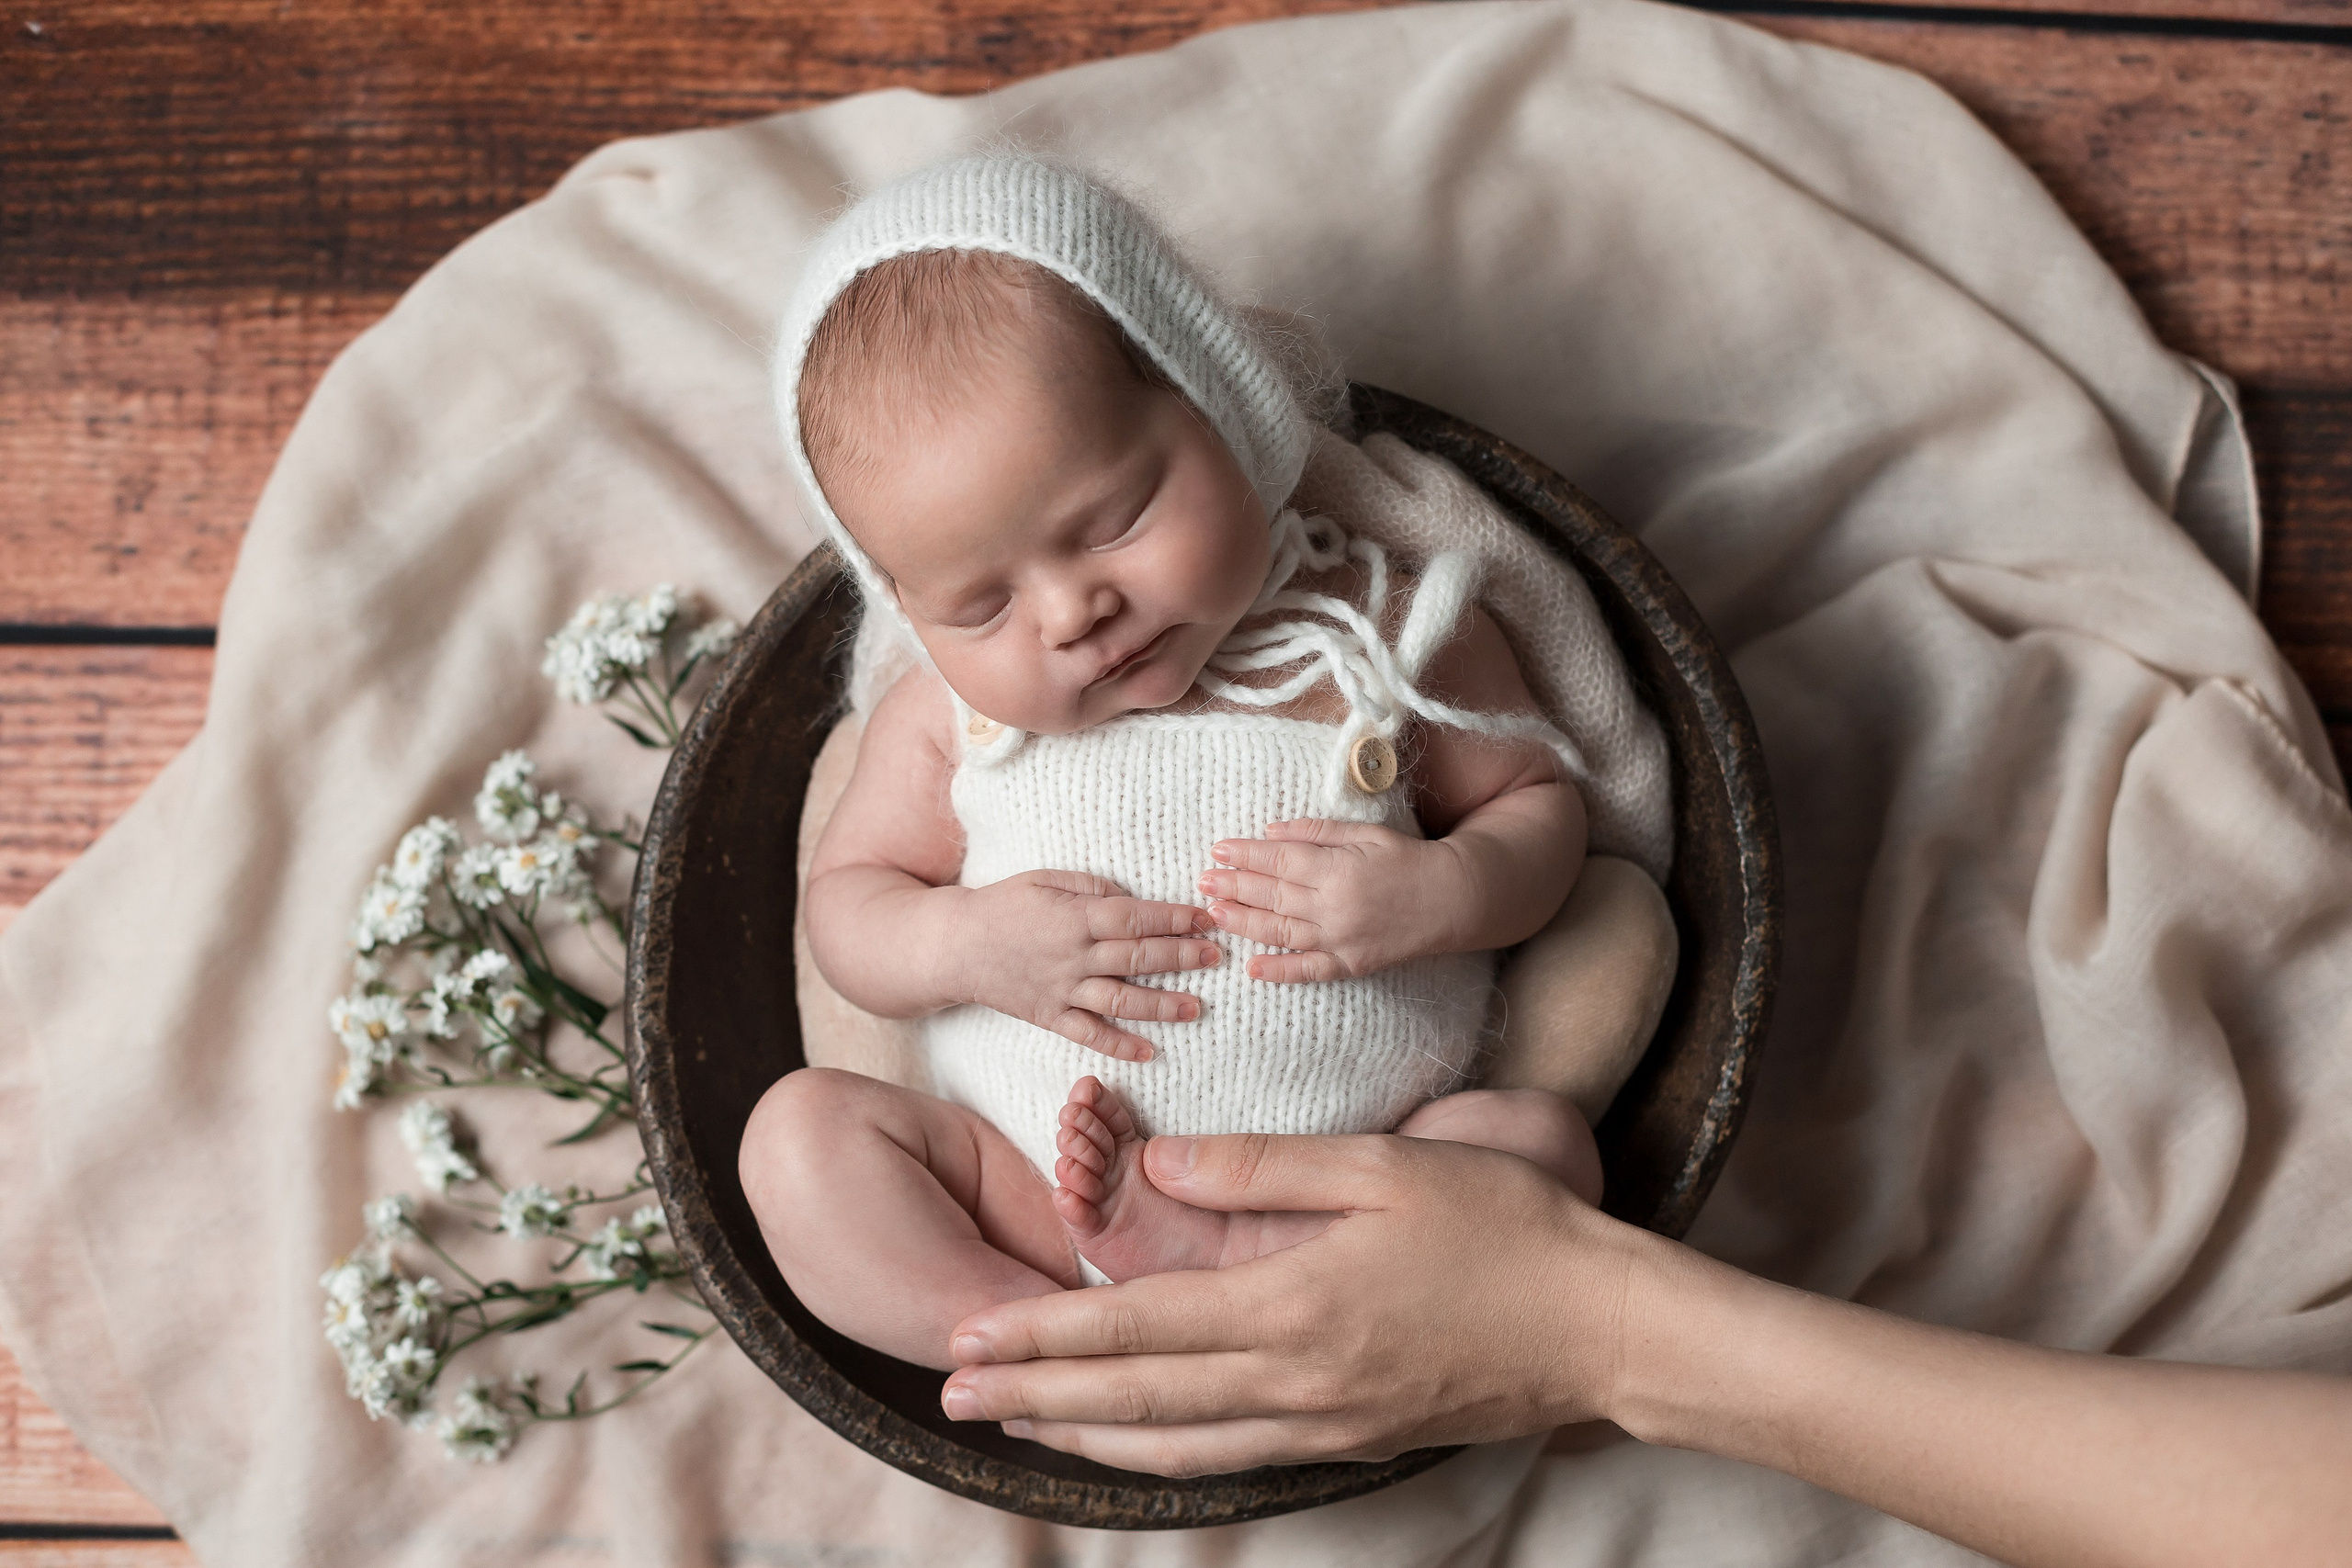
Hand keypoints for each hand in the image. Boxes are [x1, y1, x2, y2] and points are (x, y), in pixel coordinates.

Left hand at [937, 1131, 1649, 1475]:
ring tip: (1014, 1422)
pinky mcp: (1348, 1439)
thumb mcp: (1383, 1167)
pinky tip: (1128, 1443)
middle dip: (1033, 1395)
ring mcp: (1320, 1423)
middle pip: (1133, 1400)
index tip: (967, 1335)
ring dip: (1082, 1435)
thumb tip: (1157, 1160)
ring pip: (1172, 1443)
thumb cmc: (1503, 1230)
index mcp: (1291, 1306)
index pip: (1135, 1328)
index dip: (1042, 1334)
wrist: (1601, 1327)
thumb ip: (1262, 1165)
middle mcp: (1293, 1382)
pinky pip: (1229, 1457)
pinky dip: (1158, 1454)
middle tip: (949, 1391)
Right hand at [952, 869, 1220, 1061]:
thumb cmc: (1003, 904)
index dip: (1174, 918)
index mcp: (1074, 917)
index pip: (1136, 918)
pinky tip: (1150, 1052)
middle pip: (1138, 959)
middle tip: (1216, 956)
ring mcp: (1062, 990)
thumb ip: (1092, 887)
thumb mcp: (1045, 879)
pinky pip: (1089, 1035)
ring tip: (1198, 1007)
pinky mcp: (1050, 1016)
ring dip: (1163, 1006)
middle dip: (1182, 957)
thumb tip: (1132, 899)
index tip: (1206, 918)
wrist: (954, 946)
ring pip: (1122, 1001)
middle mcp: (1073, 956)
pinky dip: (1120, 1046)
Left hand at [1196, 819, 1467, 980]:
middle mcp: (1335, 907)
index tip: (1219, 850)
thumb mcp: (1365, 833)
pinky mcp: (1352, 964)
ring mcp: (1342, 940)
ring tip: (1214, 913)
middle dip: (1234, 887)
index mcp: (1338, 869)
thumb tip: (1270, 832)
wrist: (1454, 899)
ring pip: (1281, 932)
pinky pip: (1309, 971)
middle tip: (1202, 880)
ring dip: (1244, 923)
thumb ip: (1316, 832)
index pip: (1279, 861)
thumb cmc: (1408, 858)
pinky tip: (1252, 968)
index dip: (1245, 855)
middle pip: (1273, 895)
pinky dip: (1280, 971)